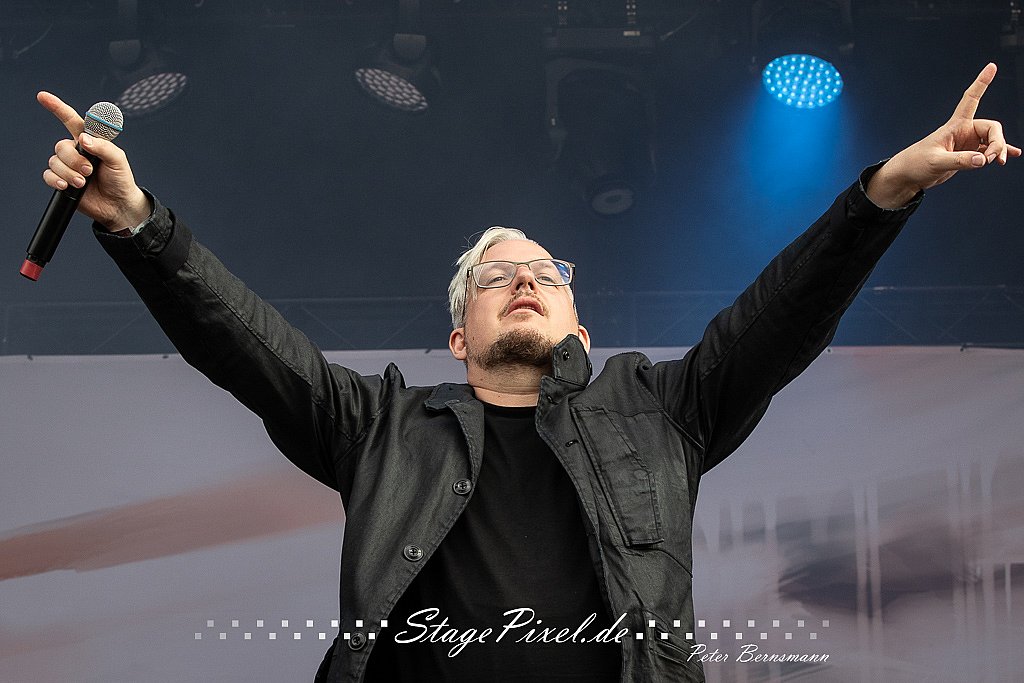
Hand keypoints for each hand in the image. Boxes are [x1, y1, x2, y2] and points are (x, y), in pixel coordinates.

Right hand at [37, 91, 150, 230]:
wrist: (118, 205)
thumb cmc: (121, 180)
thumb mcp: (118, 160)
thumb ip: (103, 147)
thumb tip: (83, 139)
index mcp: (90, 141)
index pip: (71, 121)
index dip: (57, 108)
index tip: (43, 97)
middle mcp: (77, 152)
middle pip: (61, 146)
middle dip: (74, 160)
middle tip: (89, 171)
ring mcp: (69, 166)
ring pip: (54, 161)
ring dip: (69, 172)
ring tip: (83, 182)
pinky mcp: (63, 180)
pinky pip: (48, 175)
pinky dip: (56, 180)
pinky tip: (67, 185)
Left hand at [866, 63, 1021, 208]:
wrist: (907, 176)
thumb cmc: (916, 164)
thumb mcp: (936, 162)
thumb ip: (960, 161)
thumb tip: (982, 160)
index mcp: (955, 126)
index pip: (971, 99)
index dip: (981, 83)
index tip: (992, 66)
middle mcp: (963, 131)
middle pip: (992, 128)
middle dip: (997, 143)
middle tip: (990, 159)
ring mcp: (966, 144)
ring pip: (993, 141)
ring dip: (999, 150)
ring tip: (1000, 162)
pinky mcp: (966, 155)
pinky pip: (988, 152)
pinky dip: (999, 153)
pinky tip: (1011, 156)